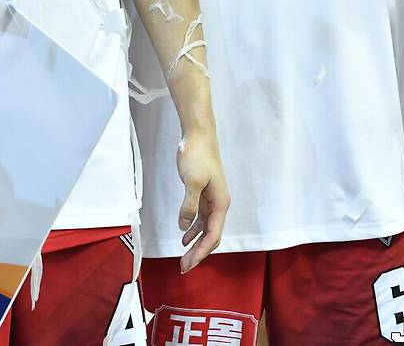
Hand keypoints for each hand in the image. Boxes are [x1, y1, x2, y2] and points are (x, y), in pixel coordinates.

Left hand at [176, 129, 229, 273]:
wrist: (198, 135)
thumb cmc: (197, 155)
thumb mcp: (192, 181)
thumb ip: (189, 206)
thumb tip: (183, 227)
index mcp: (221, 203)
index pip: (213, 235)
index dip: (201, 252)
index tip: (188, 265)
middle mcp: (220, 203)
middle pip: (212, 236)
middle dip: (199, 253)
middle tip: (183, 267)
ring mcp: (213, 199)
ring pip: (206, 229)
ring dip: (196, 244)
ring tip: (183, 258)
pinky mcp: (204, 194)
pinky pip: (201, 218)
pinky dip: (193, 229)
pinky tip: (184, 237)